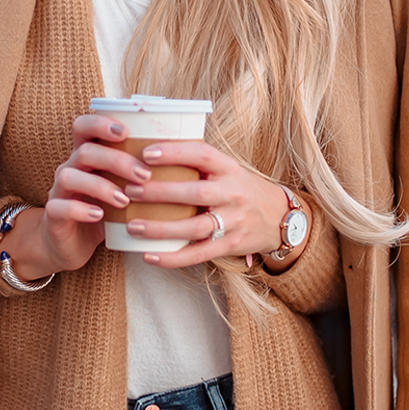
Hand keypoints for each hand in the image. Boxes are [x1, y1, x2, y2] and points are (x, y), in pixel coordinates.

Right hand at [3, 114, 154, 280]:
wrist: (71, 244)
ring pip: (69, 176)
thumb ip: (140, 175)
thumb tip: (186, 164)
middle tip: (144, 175)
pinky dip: (80, 210)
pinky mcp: (53, 215)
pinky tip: (100, 216)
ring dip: (100, 186)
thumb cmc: (104, 212)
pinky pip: (60, 207)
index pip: (83, 126)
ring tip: (125, 200)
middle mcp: (70, 168)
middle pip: (85, 151)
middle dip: (117, 160)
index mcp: (85, 156)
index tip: (127, 132)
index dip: (101, 123)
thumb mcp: (123, 190)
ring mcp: (58, 191)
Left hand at [121, 141, 293, 268]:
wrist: (278, 217)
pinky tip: (148, 255)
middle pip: (196, 193)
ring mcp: (234, 222)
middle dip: (160, 192)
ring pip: (194, 227)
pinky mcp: (230, 245)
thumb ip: (197, 163)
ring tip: (133, 226)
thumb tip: (147, 151)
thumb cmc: (239, 189)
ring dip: (160, 228)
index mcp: (230, 168)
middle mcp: (234, 193)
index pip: (202, 154)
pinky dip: (172, 258)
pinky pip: (198, 254)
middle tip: (130, 191)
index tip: (145, 154)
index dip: (174, 153)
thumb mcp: (226, 169)